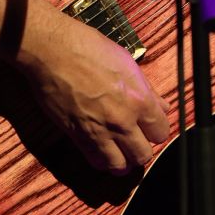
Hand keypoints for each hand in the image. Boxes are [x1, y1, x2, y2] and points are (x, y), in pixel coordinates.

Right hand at [20, 0, 169, 174]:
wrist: (52, 51)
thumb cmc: (88, 47)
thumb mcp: (126, 61)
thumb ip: (146, 89)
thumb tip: (161, 106)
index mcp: (139, 98)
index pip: (161, 131)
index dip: (156, 129)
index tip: (149, 126)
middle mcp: (123, 120)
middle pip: (144, 155)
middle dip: (141, 148)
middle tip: (134, 138)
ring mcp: (100, 131)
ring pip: (121, 166)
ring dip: (123, 160)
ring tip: (119, 149)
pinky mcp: (78, 137)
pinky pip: (97, 162)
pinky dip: (102, 160)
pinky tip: (102, 148)